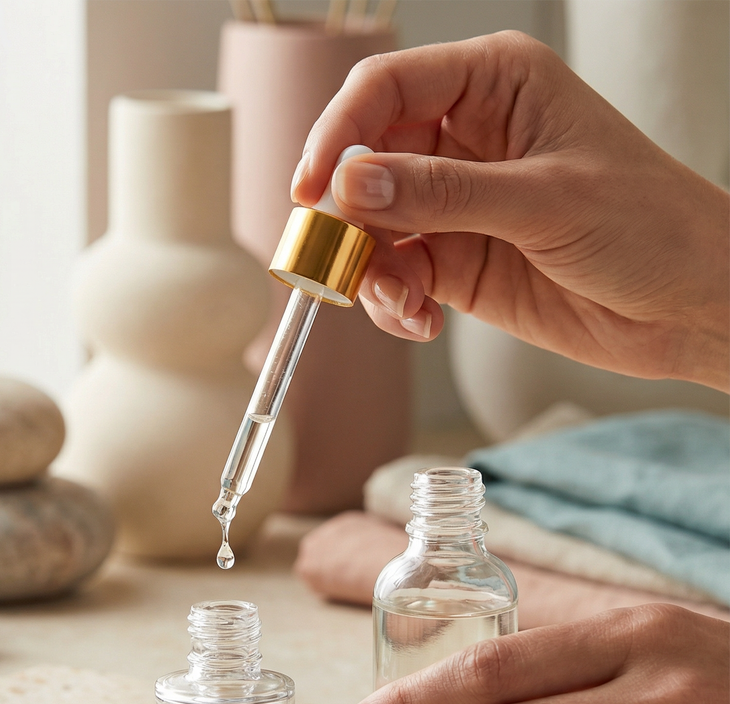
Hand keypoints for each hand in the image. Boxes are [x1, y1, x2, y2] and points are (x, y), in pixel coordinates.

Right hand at [292, 31, 728, 390]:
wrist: (687, 306)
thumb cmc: (649, 226)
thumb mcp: (544, 201)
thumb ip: (443, 192)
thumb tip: (352, 183)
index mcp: (494, 86)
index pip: (387, 89)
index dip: (338, 134)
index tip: (312, 190)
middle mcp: (464, 140)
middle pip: (363, 162)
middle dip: (347, 218)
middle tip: (343, 262)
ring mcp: (455, 205)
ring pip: (370, 228)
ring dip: (371, 272)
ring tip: (404, 305)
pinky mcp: (454, 260)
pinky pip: (394, 277)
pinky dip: (393, 303)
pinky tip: (422, 322)